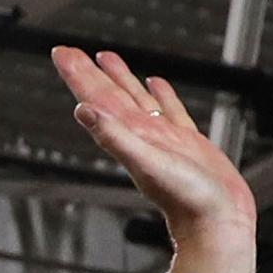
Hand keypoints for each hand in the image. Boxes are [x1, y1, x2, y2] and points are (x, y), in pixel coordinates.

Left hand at [52, 46, 257, 272]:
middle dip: (87, 72)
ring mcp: (162, 137)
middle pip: (108, 94)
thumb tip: (82, 110)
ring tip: (105, 56)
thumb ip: (113, 136)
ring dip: (119, 78)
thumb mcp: (144, 161)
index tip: (59, 55)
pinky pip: (169, 110)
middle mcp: (139, 134)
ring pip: (135, 98)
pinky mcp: (186, 142)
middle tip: (66, 51)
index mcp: (127, 135)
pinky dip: (160, 94)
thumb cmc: (183, 197)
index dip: (77, 75)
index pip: (95, 97)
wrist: (213, 221)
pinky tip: (155, 82)